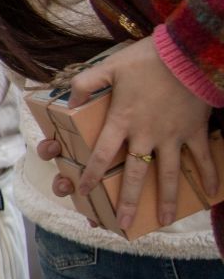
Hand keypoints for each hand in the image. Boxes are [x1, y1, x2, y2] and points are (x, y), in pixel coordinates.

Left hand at [64, 37, 218, 230]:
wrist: (188, 54)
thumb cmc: (147, 59)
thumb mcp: (108, 67)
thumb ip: (85, 83)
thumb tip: (68, 98)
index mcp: (122, 121)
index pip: (101, 155)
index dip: (91, 175)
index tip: (84, 192)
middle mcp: (146, 134)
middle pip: (134, 174)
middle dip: (127, 200)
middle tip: (123, 224)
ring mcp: (173, 136)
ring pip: (169, 174)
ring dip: (166, 198)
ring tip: (164, 221)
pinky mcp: (195, 131)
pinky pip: (203, 158)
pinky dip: (209, 175)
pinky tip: (212, 193)